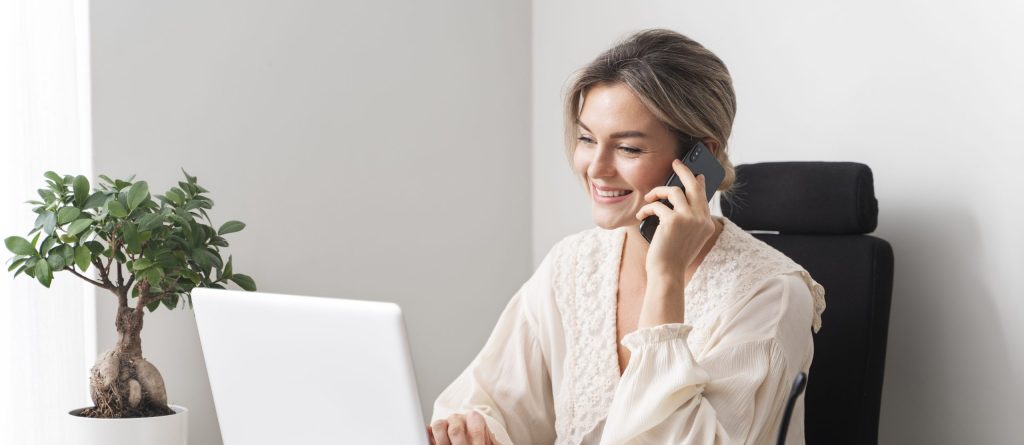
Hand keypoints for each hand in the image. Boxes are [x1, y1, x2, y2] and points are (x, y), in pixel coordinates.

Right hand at [427, 411, 495, 444]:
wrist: (470, 441)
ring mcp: (444, 422)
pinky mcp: (431, 430)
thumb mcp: (490, 443)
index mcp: (475, 418)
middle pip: (456, 430)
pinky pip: (427, 431)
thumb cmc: (480, 443)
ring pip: (439, 426)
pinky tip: (433, 444)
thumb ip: (495, 444)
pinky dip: (429, 438)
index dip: (477, 444)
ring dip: (443, 443)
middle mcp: (458, 418)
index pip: (475, 430)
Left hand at [635, 159, 716, 286]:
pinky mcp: (673, 220)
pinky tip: (641, 216)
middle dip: (684, 171)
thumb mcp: (685, 236)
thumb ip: (687, 218)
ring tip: (649, 197)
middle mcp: (701, 219)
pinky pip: (657, 205)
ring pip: (674, 191)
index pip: (704, 196)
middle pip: (694, 185)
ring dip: (658, 192)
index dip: (698, 182)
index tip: (694, 174)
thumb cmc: (672, 255)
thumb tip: (678, 195)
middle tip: (675, 163)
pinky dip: (647, 209)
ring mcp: (689, 218)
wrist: (667, 273)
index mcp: (707, 223)